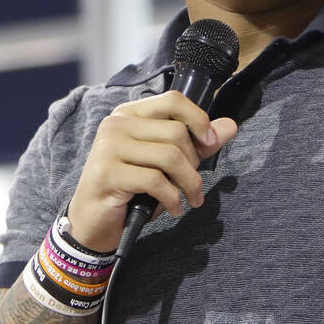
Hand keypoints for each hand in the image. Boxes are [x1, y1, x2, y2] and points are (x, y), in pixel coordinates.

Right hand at [66, 90, 237, 251]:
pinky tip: (173, 208)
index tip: (211, 142)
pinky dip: (172, 198)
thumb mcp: (167, 165)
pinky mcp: (107, 173)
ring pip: (169, 156)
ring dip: (189, 183)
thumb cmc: (132, 190)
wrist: (93, 223)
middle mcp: (116, 124)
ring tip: (190, 199)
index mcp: (130, 114)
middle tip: (192, 185)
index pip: (173, 100)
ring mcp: (108, 147)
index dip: (198, 119)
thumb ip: (197, 144)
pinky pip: (155, 180)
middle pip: (176, 132)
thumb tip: (230, 126)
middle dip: (194, 163)